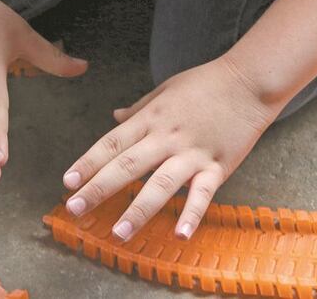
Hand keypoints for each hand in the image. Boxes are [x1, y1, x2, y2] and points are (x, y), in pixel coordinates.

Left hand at [62, 57, 281, 240]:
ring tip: (118, 233)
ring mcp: (192, 153)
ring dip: (138, 210)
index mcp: (151, 118)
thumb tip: (114, 117)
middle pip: (127, 166)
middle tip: (74, 209)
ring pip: (160, 184)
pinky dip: (191, 214)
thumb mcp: (165, 90)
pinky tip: (180, 234)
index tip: (67, 183)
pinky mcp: (217, 165)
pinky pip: (202, 193)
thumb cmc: (206, 83)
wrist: (248, 82)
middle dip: (98, 189)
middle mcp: (167, 137)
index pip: (112, 143)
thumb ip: (138, 109)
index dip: (88, 163)